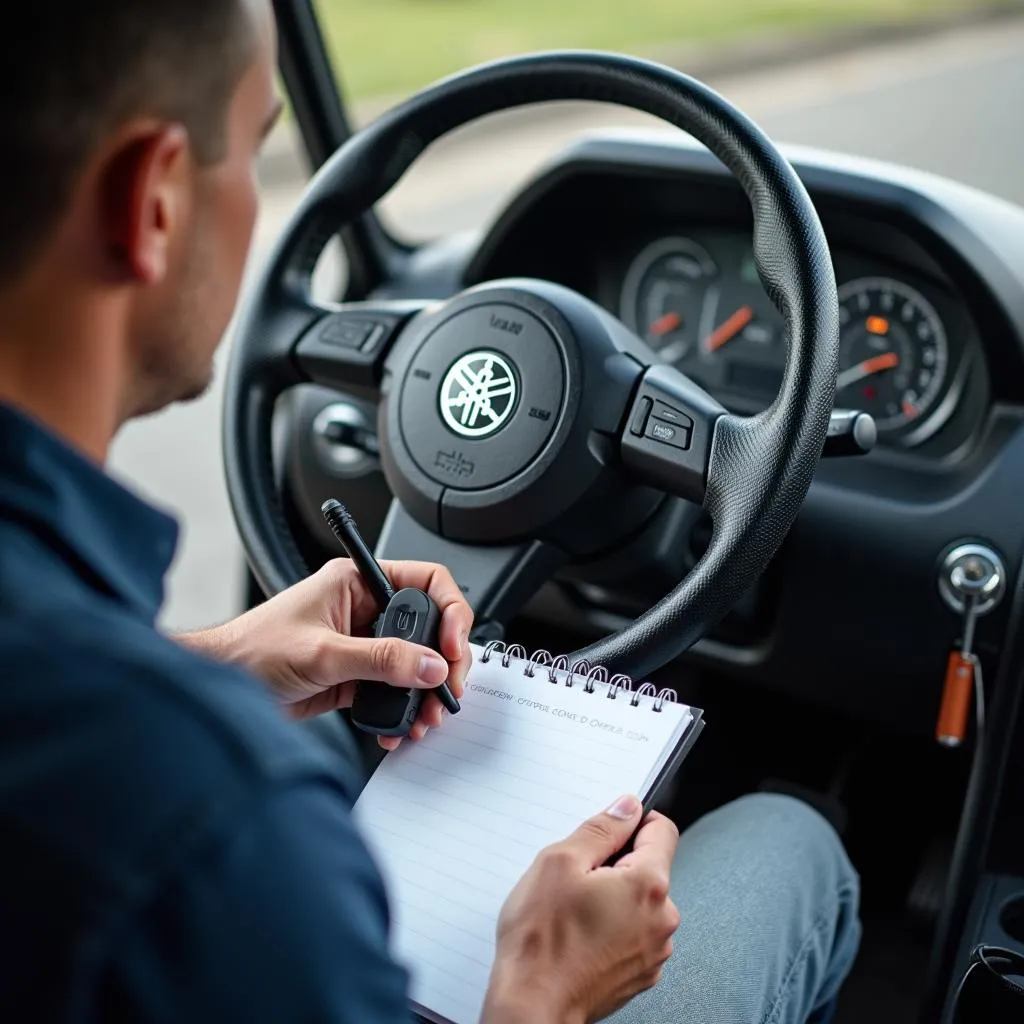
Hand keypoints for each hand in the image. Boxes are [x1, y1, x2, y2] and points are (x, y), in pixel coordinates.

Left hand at [180, 559, 473, 746]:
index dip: (450, 611)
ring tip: (426, 714)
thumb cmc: (251, 649)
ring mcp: (363, 643)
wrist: (222, 688)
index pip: (426, 581)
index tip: (453, 646)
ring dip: (426, 691)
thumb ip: (380, 659)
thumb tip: (429, 665)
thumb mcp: (322, 652)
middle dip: (444, 661)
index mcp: (359, 581)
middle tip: (448, 688)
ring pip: (416, 663)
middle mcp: (366, 608)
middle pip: (428, 627)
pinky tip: (399, 725)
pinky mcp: (356, 675)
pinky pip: (395, 690)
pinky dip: (403, 709)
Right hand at [482, 796, 679, 1023]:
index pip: (663, 830)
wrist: (532, 1007)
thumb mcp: (560, 862)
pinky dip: (612, 928)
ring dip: (613, 898)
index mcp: (649, 885)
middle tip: (577, 879)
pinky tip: (580, 935)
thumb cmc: (542, 941)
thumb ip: (601, 828)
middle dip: (616, 865)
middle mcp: (662, 920)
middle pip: (649, 869)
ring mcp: (654, 951)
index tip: (609, 831)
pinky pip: (633, 933)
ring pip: (639, 903)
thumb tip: (627, 807)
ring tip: (574, 912)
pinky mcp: (640, 974)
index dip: (634, 822)